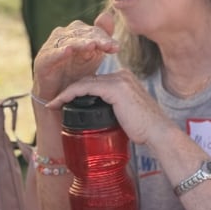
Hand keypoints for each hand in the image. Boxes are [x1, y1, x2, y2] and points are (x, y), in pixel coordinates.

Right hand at [32, 20, 118, 101]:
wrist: (58, 93)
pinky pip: (52, 54)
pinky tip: (68, 51)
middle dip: (96, 39)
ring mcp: (52, 47)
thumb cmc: (77, 71)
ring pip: (68, 41)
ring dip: (81, 43)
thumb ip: (102, 37)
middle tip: (108, 46)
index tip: (116, 48)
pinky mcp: (43, 59)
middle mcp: (63, 36)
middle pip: (82, 34)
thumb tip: (108, 15)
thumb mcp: (93, 55)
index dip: (105, 37)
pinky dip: (60, 52)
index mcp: (77, 33)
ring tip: (91, 45)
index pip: (93, 31)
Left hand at [47, 69, 167, 145]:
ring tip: (53, 104)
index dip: (79, 91)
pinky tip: (59, 103)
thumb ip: (116, 109)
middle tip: (55, 103)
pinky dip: (69, 94)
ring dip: (65, 93)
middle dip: (69, 91)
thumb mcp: (127, 115)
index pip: (96, 82)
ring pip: (84, 82)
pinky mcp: (115, 88)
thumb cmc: (145, 130)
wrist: (158, 133)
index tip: (65, 104)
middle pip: (88, 80)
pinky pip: (84, 88)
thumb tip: (101, 119)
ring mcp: (119, 80)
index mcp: (125, 80)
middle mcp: (122, 76)